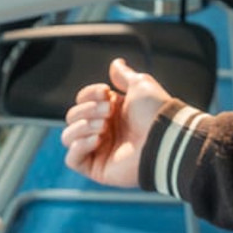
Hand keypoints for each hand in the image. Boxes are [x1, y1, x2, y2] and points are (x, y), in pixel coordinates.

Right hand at [60, 57, 172, 188]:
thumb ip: (124, 75)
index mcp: (111, 112)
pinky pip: (72, 159)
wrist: (164, 137)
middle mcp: (103, 131)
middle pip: (72, 116)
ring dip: (82, 127)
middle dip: (88, 110)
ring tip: (104, 127)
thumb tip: (116, 63)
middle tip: (109, 112)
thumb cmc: (155, 111)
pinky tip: (97, 140)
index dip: (89, 94)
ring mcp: (99, 150)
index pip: (82, 100)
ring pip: (68, 136)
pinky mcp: (97, 169)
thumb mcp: (139, 84)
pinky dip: (79, 146)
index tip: (107, 92)